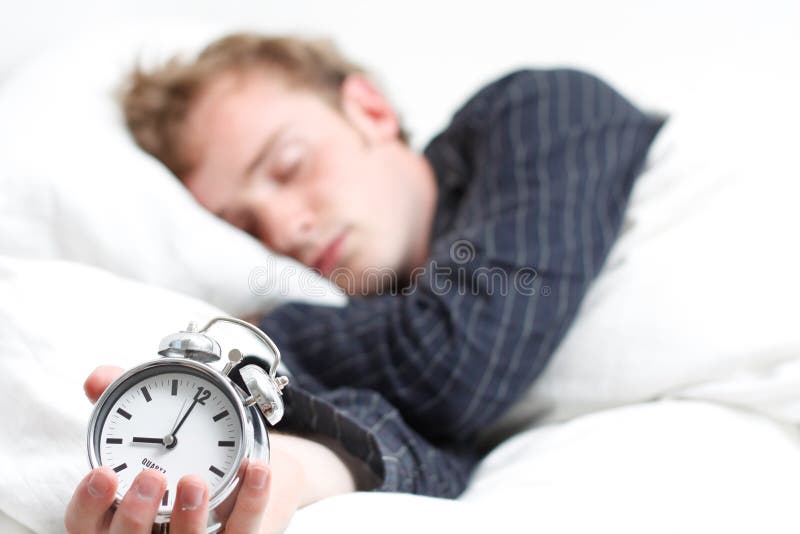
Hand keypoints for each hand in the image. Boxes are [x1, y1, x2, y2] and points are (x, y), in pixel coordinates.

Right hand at [76, 365, 360, 532]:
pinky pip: (244, 528)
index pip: (86, 526)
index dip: (89, 505)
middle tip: (151, 478)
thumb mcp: (148, 431)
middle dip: (135, 515)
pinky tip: (257, 469)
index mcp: (116, 518)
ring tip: (195, 480)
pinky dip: (253, 498)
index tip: (103, 473)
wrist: (237, 479)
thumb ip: (122, 405)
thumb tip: (97, 379)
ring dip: (190, 515)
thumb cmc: (181, 458)